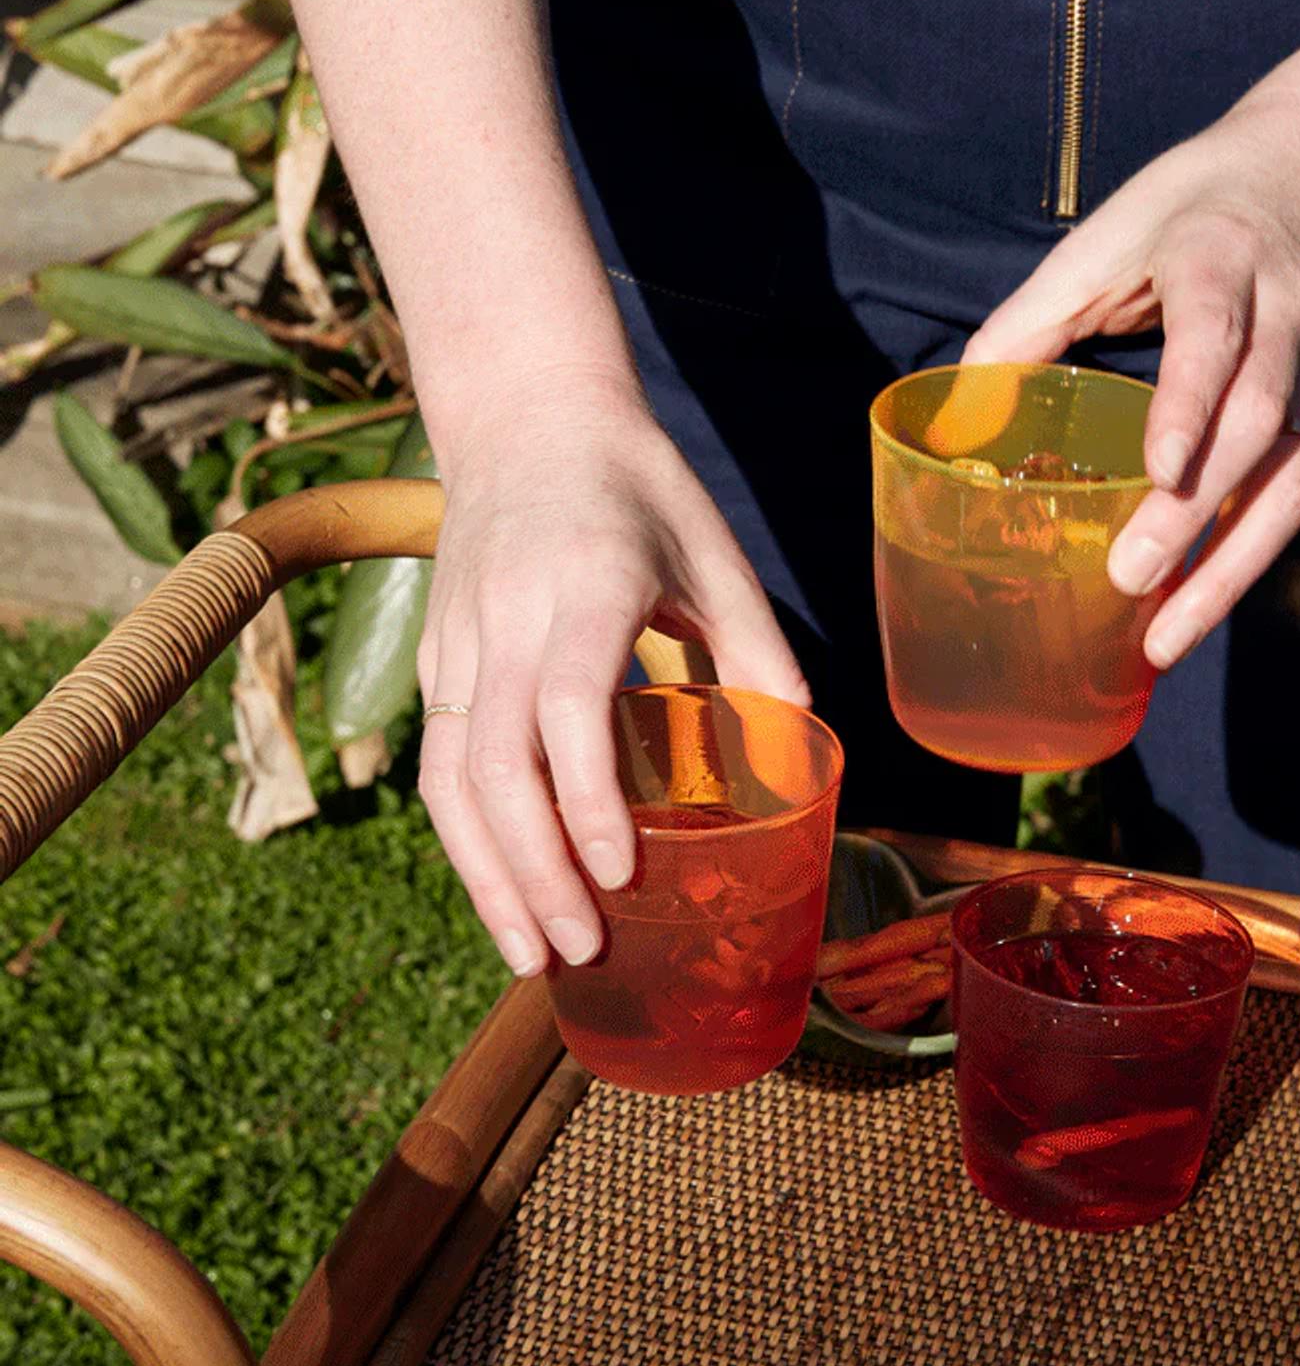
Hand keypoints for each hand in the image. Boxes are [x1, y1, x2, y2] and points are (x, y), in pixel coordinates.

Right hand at [416, 366, 808, 976]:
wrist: (523, 410)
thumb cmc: (636, 484)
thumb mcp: (712, 547)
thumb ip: (756, 647)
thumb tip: (798, 754)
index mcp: (586, 583)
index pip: (566, 705)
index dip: (587, 797)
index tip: (619, 873)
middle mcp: (507, 615)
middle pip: (494, 764)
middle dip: (532, 871)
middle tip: (581, 950)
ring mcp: (459, 639)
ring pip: (448, 776)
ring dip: (486, 876)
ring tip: (531, 955)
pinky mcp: (435, 656)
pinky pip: (440, 763)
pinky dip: (469, 841)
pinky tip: (507, 897)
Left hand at [965, 89, 1299, 668]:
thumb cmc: (1197, 205)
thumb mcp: (1110, 231)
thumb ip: (1034, 315)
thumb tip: (959, 409)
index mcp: (1222, 259)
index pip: (1216, 333)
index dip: (1191, 400)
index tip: (1161, 466)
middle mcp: (1285, 318)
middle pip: (1253, 421)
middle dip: (1195, 509)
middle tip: (1130, 578)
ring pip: (1289, 476)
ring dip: (1230, 566)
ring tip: (1166, 639)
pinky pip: (1293, 497)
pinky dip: (1247, 560)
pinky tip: (1195, 611)